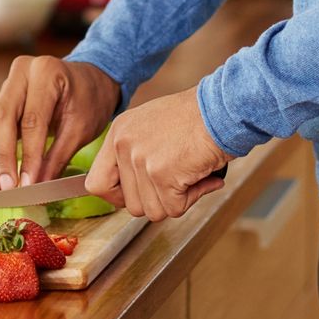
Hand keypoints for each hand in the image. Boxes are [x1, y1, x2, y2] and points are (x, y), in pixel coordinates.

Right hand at [0, 56, 119, 192]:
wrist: (90, 81)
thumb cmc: (89, 101)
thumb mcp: (81, 129)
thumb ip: (57, 157)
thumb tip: (37, 189)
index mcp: (46, 71)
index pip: (32, 120)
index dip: (29, 155)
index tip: (28, 185)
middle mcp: (21, 72)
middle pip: (2, 118)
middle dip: (2, 157)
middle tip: (5, 188)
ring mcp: (7, 83)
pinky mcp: (1, 99)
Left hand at [84, 86, 230, 219]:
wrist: (222, 108)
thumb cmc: (196, 116)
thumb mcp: (152, 126)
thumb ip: (138, 154)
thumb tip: (135, 192)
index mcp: (118, 133)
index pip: (96, 183)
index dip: (117, 197)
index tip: (138, 195)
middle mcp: (123, 145)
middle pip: (129, 204)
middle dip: (157, 200)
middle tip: (177, 183)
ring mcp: (140, 160)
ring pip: (152, 210)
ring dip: (177, 200)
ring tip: (192, 175)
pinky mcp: (161, 174)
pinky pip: (174, 209)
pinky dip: (193, 198)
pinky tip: (203, 177)